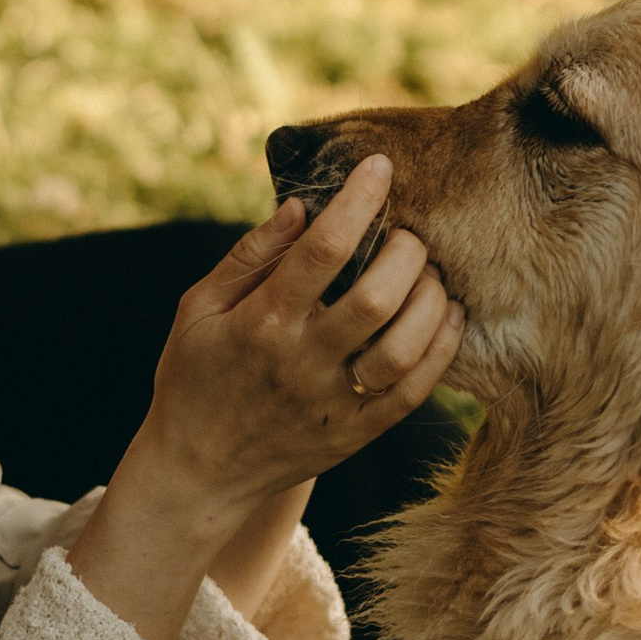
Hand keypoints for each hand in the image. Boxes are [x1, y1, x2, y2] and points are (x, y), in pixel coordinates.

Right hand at [140, 155, 460, 508]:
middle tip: (407, 232)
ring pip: (405, 346)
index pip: (322, 251)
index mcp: (261, 323)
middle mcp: (302, 363)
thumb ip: (250, 256)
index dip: (358, 201)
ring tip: (427, 273)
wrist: (197, 472)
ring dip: (430, 297)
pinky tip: (446, 315)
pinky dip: (442, 347)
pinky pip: (416, 391)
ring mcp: (334, 403)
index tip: (379, 166)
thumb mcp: (198, 309)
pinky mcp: (357, 434)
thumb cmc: (194, 378)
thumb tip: (300, 205)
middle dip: (405, 250)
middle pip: (376, 297)